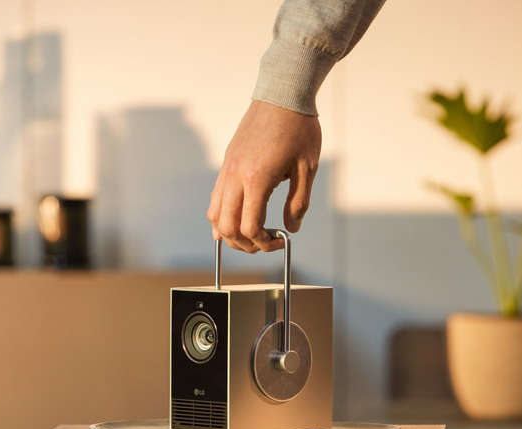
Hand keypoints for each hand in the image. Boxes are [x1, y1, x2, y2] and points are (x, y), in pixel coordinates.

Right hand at [207, 100, 321, 252]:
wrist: (282, 93)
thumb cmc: (299, 128)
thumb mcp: (307, 168)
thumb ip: (298, 202)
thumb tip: (291, 229)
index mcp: (257, 179)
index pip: (250, 227)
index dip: (264, 243)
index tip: (280, 240)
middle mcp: (235, 175)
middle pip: (226, 226)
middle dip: (245, 244)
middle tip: (264, 243)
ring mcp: (227, 169)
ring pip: (214, 214)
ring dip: (229, 232)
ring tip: (251, 235)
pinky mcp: (226, 162)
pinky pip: (215, 197)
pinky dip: (222, 215)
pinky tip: (237, 219)